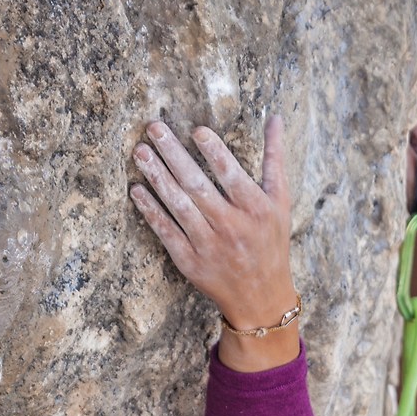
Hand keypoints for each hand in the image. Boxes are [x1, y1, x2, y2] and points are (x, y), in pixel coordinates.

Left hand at [130, 117, 294, 328]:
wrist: (261, 298)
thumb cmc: (271, 241)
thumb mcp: (279, 200)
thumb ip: (274, 158)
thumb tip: (275, 118)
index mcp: (254, 208)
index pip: (231, 175)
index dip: (214, 153)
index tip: (196, 130)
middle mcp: (231, 226)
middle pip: (197, 185)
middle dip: (173, 155)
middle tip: (154, 128)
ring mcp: (208, 245)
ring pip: (178, 206)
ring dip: (156, 177)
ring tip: (140, 152)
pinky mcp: (189, 261)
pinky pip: (166, 232)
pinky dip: (150, 211)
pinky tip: (137, 190)